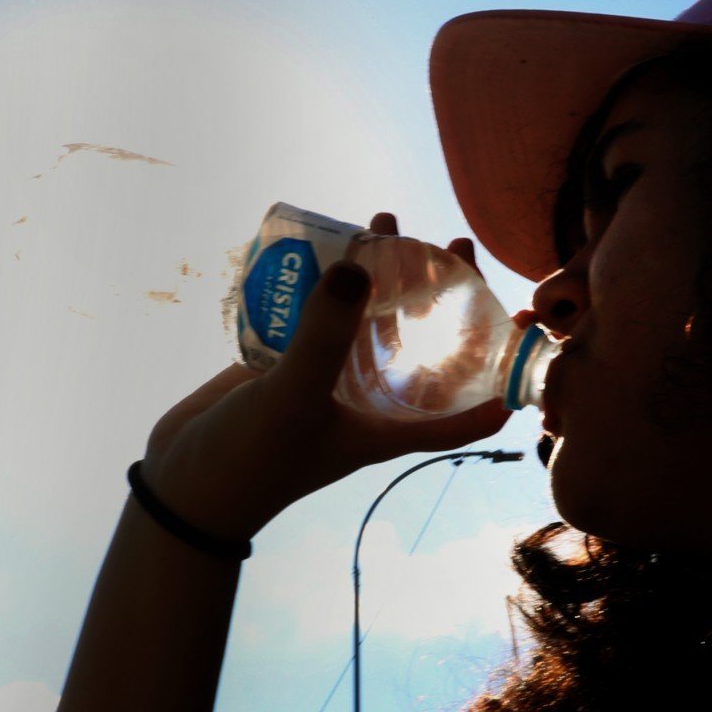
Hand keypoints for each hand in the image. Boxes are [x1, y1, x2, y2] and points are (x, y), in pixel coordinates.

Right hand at [141, 213, 511, 540]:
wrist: (183, 486)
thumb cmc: (251, 461)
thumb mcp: (294, 398)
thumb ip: (325, 335)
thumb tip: (359, 265)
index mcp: (390, 426)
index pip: (471, 410)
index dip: (506, 376)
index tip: (527, 325)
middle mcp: (369, 401)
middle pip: (427, 346)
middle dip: (448, 297)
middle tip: (455, 244)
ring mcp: (328, 379)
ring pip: (372, 321)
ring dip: (385, 277)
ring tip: (387, 226)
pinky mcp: (289, 364)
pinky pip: (323, 317)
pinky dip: (329, 283)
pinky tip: (329, 245)